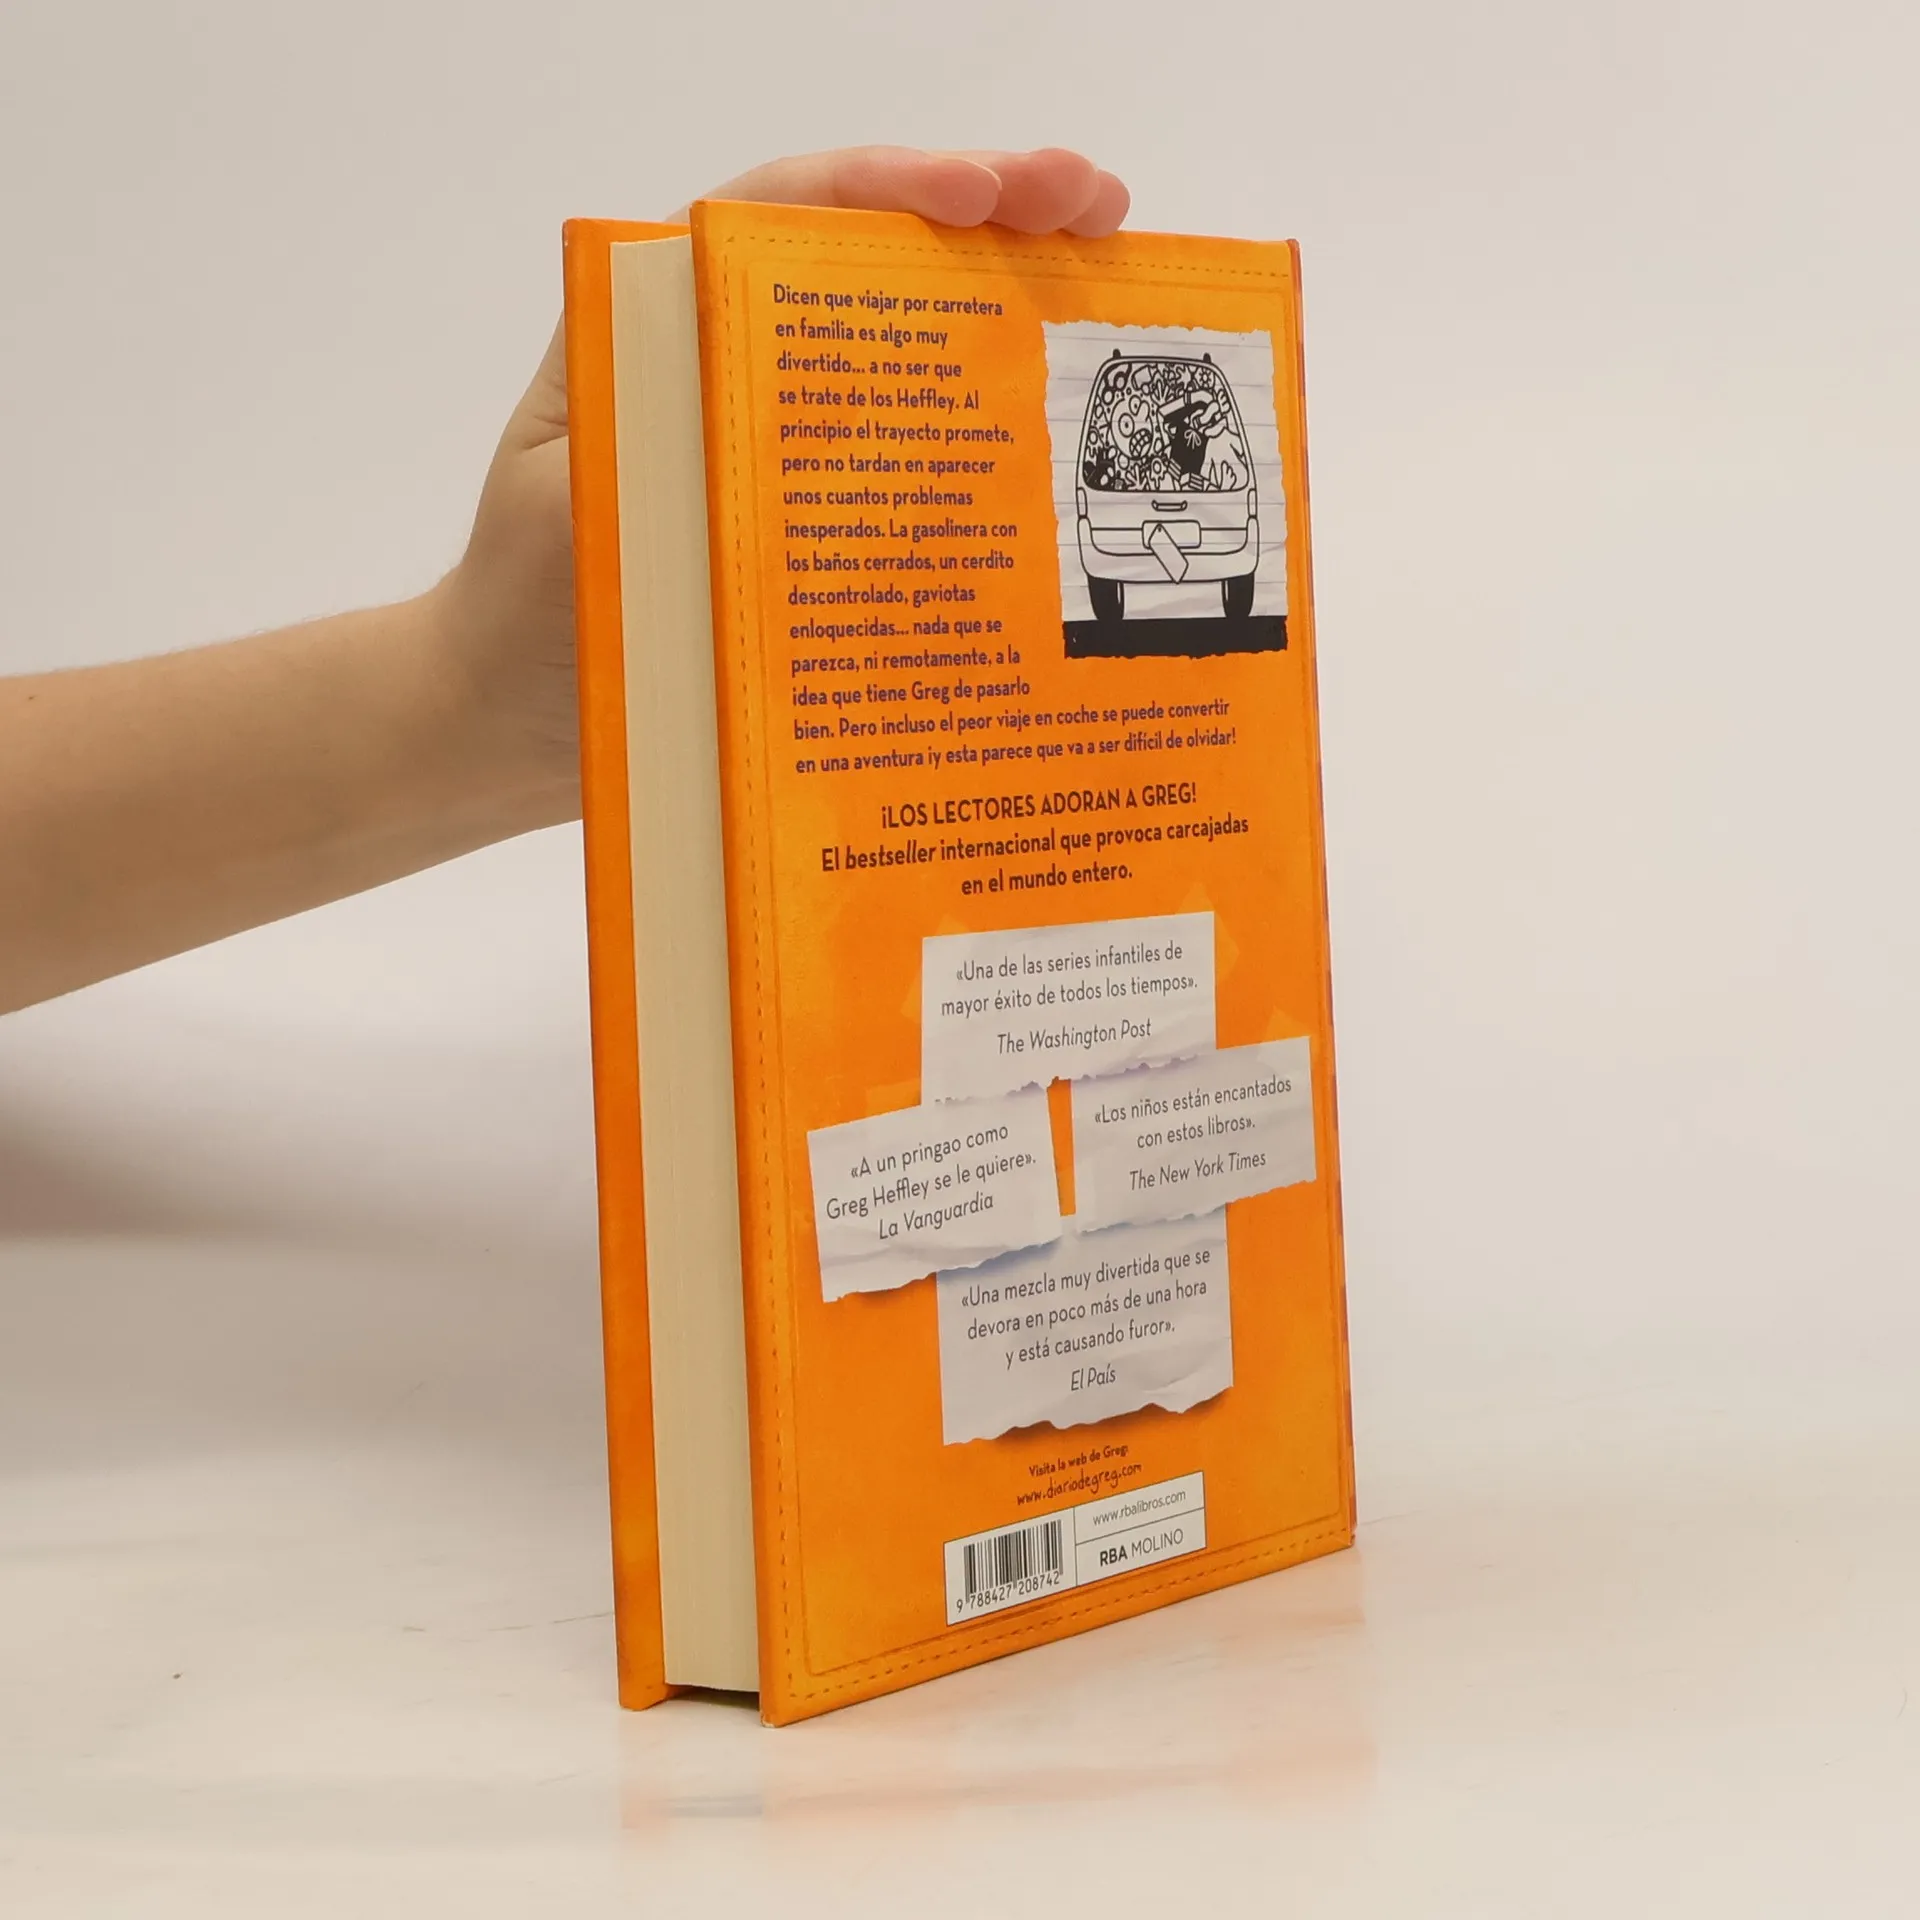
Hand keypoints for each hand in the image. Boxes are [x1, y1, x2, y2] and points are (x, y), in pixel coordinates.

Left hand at [438, 147, 1130, 823]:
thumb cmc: (530, 611)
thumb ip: (652, 428)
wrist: (511, 719)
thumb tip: (772, 383)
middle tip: (1101, 207)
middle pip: (872, 255)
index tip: (992, 196)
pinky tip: (1059, 413)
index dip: (895, 188)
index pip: (787, 215)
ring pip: (907, 340)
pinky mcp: (816, 512)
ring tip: (1114, 271)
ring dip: (1009, 297)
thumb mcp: (577, 503)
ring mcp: (785, 437)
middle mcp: (737, 360)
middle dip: (991, 214)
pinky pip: (911, 450)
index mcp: (669, 326)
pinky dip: (988, 419)